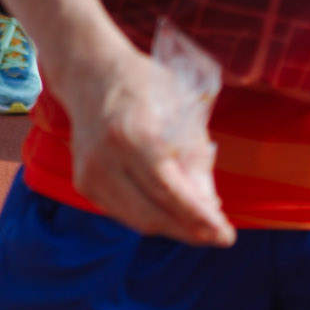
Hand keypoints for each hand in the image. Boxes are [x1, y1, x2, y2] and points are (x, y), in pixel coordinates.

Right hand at [61, 36, 235, 247]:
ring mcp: (90, 172)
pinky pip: (123, 213)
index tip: (226, 236)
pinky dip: (150, 217)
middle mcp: (106, 157)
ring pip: (138, 220)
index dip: (199, 219)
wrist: (89, 72)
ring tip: (200, 227)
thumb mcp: (181, 108)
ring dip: (172, 228)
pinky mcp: (83, 182)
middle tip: (219, 236)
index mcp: (132, 134)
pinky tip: (170, 211)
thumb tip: (211, 206)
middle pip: (153, 214)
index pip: (169, 191)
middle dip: (190, 231)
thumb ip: (195, 157)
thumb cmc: (143, 85)